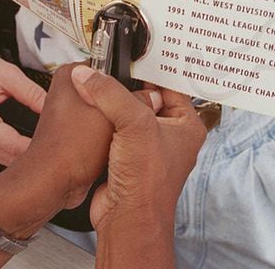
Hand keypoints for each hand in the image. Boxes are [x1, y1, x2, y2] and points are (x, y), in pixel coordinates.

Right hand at [0, 43, 46, 165]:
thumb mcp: (9, 75)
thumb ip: (32, 93)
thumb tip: (55, 108)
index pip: (13, 146)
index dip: (37, 148)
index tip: (57, 146)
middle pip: (8, 157)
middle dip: (32, 155)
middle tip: (57, 149)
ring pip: (2, 158)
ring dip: (23, 156)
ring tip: (46, 147)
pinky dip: (13, 151)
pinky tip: (29, 144)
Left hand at [0, 63, 163, 239]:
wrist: (53, 181)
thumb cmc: (70, 149)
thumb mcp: (116, 118)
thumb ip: (137, 102)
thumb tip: (151, 97)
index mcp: (72, 75)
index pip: (110, 63)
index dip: (130, 76)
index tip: (143, 87)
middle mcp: (69, 91)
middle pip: (112, 89)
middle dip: (125, 102)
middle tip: (133, 112)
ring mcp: (71, 112)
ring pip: (109, 110)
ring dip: (118, 121)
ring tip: (122, 130)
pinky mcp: (76, 131)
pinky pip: (101, 127)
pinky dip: (110, 136)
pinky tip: (114, 143)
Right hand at [70, 65, 205, 266]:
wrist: (127, 219)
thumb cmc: (147, 183)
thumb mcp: (134, 124)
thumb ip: (110, 94)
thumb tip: (89, 76)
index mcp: (186, 125)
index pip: (169, 84)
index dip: (149, 69)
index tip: (129, 55)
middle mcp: (169, 135)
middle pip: (145, 97)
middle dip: (125, 86)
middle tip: (108, 66)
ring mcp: (146, 147)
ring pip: (126, 114)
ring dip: (111, 104)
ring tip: (96, 84)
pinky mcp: (124, 158)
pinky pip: (112, 130)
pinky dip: (101, 122)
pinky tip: (91, 111)